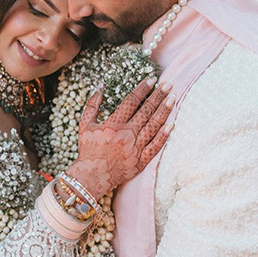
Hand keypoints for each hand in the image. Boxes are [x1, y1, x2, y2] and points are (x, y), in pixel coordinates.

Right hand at [67, 77, 174, 197]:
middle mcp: (126, 135)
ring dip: (164, 111)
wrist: (91, 176)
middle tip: (169, 84)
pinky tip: (172, 125)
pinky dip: (164, 136)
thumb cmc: (88, 149)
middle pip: (146, 111)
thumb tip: (100, 86)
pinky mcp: (141, 161)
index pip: (131, 102)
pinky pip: (155, 147)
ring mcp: (135, 148)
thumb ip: (92, 105)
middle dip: (158, 96)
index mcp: (113, 124)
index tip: (152, 79)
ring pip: (153, 126)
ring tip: (172, 98)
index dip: (143, 89)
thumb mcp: (84, 125)